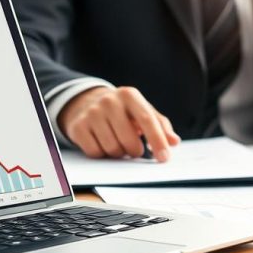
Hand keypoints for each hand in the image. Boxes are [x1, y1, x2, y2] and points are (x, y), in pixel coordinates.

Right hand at [59, 86, 180, 161]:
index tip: (164, 158)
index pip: (147, 120)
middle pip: (129, 141)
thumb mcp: (142, 111)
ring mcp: (91, 113)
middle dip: (135, 151)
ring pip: (112, 149)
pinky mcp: (78, 126)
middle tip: (135, 149)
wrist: (87, 103)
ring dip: (119, 153)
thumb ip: (160, 125)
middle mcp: (109, 101)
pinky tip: (103, 143)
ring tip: (117, 142)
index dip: (157, 141)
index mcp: (129, 95)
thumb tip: (173, 142)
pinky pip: (96, 153)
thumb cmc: (122, 111)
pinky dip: (102, 154)